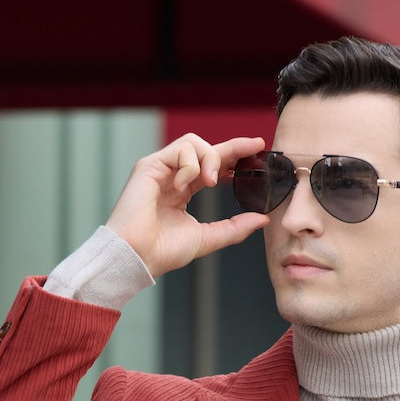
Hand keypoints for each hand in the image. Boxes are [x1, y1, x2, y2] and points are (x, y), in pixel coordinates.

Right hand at [106, 133, 269, 277]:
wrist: (137, 257)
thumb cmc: (163, 251)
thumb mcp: (208, 238)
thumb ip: (234, 228)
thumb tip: (262, 219)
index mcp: (183, 190)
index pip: (212, 165)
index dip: (235, 154)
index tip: (257, 147)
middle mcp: (172, 176)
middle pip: (206, 148)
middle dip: (232, 147)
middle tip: (253, 149)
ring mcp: (160, 169)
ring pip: (194, 143)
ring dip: (211, 158)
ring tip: (213, 182)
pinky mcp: (149, 166)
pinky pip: (180, 150)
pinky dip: (190, 165)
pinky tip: (184, 185)